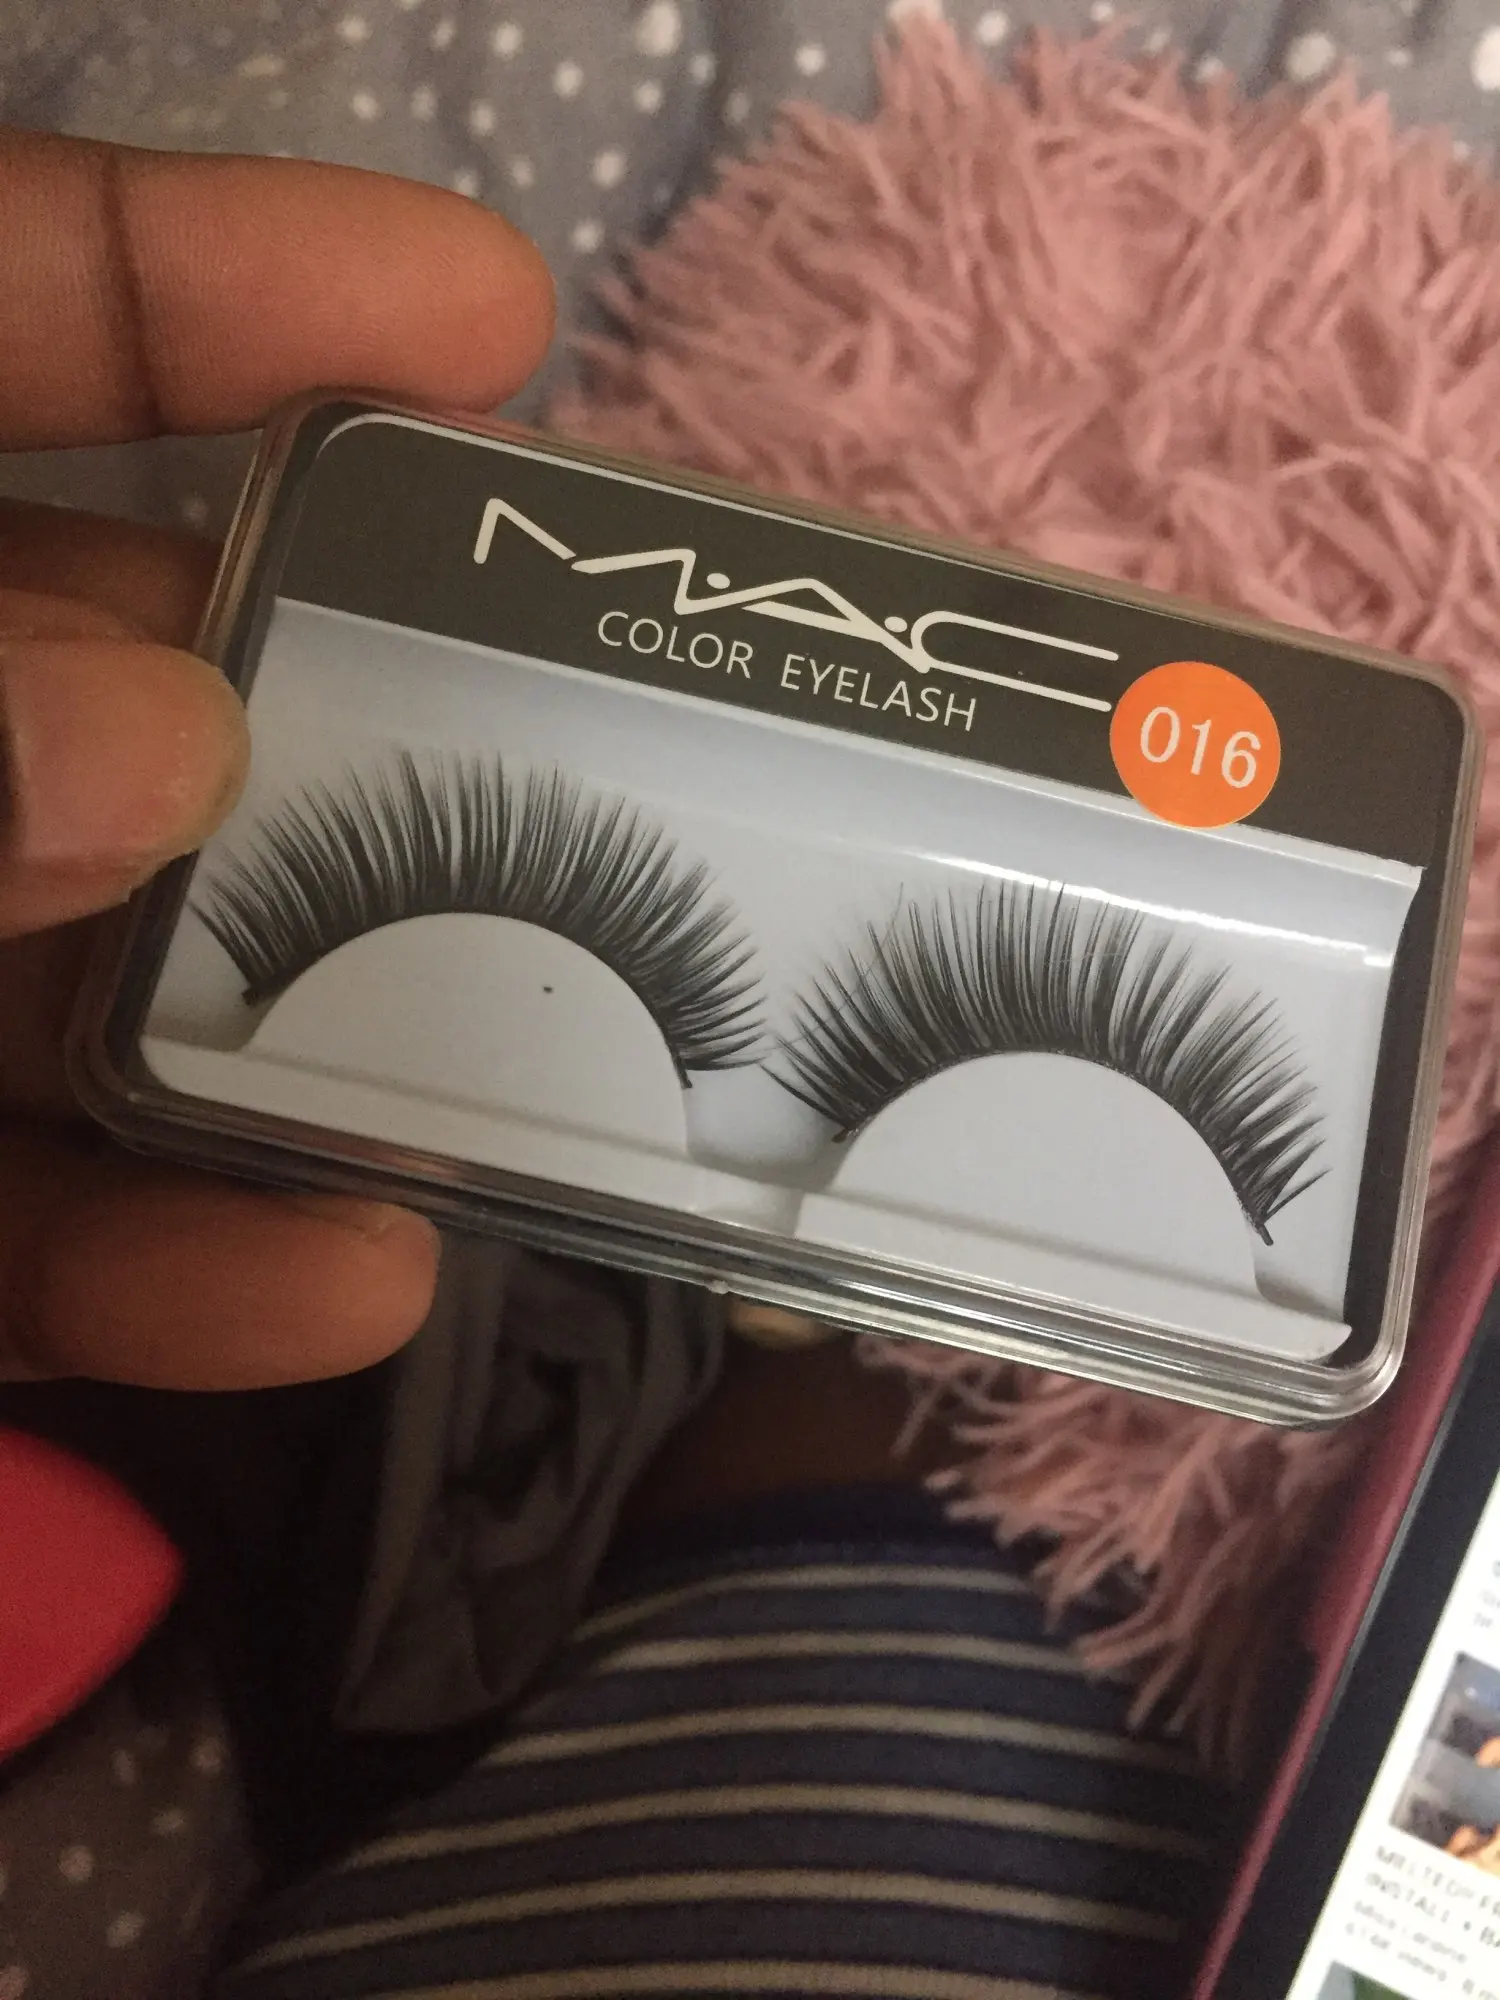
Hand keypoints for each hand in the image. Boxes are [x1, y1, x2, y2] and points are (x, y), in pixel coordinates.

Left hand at [0, 130, 553, 1388]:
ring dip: (309, 1027)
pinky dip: (162, 1272)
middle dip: (329, 711)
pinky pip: (16, 1230)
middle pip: (103, 677)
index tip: (489, 319)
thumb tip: (158, 736)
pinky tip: (342, 1285)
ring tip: (533, 1061)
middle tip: (576, 750)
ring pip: (100, 975)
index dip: (218, 285)